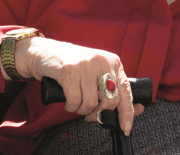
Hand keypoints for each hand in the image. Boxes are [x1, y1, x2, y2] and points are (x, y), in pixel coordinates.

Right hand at [14, 36, 143, 134]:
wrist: (45, 52)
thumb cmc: (73, 66)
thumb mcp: (96, 72)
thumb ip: (111, 89)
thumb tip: (134, 110)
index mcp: (113, 62)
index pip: (126, 90)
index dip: (128, 111)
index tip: (126, 127)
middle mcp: (103, 62)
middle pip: (110, 100)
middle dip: (99, 113)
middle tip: (90, 114)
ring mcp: (87, 65)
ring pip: (91, 103)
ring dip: (81, 110)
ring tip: (76, 102)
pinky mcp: (70, 71)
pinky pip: (75, 101)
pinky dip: (70, 106)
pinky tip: (67, 100)